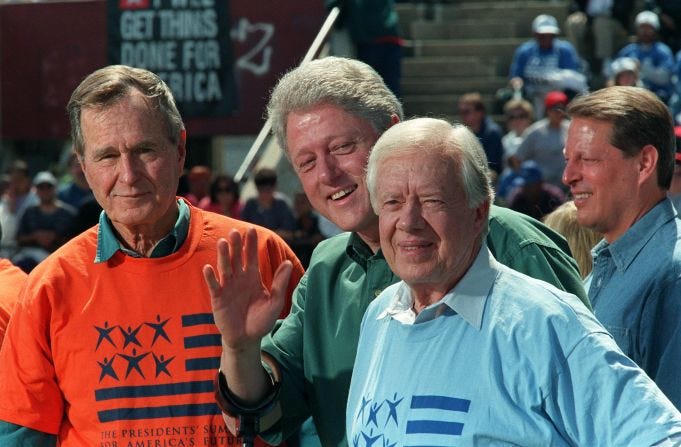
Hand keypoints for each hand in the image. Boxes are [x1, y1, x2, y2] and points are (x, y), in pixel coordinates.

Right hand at [203, 228, 291, 352]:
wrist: (247, 339)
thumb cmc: (261, 320)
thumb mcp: (274, 302)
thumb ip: (279, 283)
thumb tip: (288, 263)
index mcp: (252, 277)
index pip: (251, 256)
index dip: (250, 244)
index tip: (251, 229)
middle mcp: (238, 278)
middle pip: (236, 258)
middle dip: (236, 245)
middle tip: (235, 231)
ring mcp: (227, 287)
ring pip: (224, 268)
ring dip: (223, 255)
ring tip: (223, 242)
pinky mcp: (218, 298)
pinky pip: (213, 285)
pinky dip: (211, 277)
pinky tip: (208, 267)